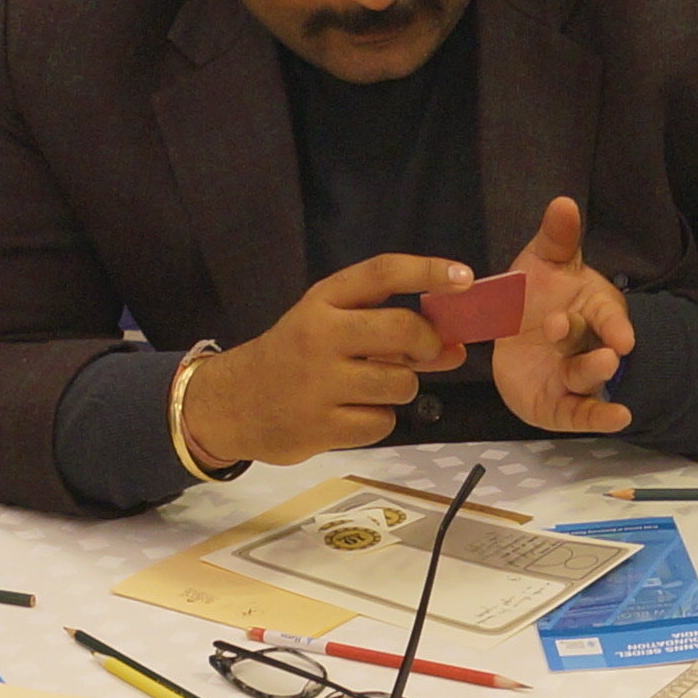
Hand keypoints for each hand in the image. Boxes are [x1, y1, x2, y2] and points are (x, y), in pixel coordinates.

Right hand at [179, 251, 459, 470]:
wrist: (233, 403)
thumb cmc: (293, 358)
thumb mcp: (329, 327)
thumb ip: (389, 332)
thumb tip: (455, 347)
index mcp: (322, 301)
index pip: (381, 273)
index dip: (427, 271)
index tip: (464, 277)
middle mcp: (320, 335)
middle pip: (404, 330)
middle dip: (428, 344)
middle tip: (425, 353)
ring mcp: (319, 383)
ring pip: (401, 383)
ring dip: (400, 389)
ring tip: (372, 389)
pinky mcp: (321, 425)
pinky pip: (382, 422)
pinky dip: (378, 420)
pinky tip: (353, 414)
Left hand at [488, 195, 638, 434]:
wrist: (513, 333)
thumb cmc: (537, 295)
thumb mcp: (544, 262)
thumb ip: (557, 237)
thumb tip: (563, 202)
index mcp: (592, 309)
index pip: (608, 316)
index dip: (615, 325)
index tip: (622, 337)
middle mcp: (589, 344)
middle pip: (593, 346)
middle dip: (593, 346)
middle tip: (592, 342)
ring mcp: (574, 375)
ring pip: (587, 378)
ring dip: (595, 373)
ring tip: (604, 366)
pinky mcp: (559, 404)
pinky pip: (580, 414)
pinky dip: (599, 418)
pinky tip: (619, 419)